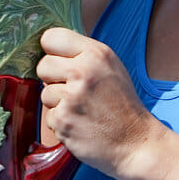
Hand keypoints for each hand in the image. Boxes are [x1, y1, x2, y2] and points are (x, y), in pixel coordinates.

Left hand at [37, 28, 162, 179]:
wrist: (135, 142)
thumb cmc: (122, 105)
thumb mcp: (111, 67)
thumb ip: (83, 55)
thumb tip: (52, 48)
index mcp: (95, 54)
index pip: (52, 37)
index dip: (52, 51)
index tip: (59, 61)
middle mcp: (82, 71)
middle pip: (43, 65)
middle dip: (53, 79)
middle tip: (74, 90)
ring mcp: (71, 97)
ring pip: (44, 93)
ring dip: (58, 104)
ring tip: (81, 110)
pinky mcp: (63, 120)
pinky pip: (48, 117)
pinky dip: (61, 123)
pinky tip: (80, 124)